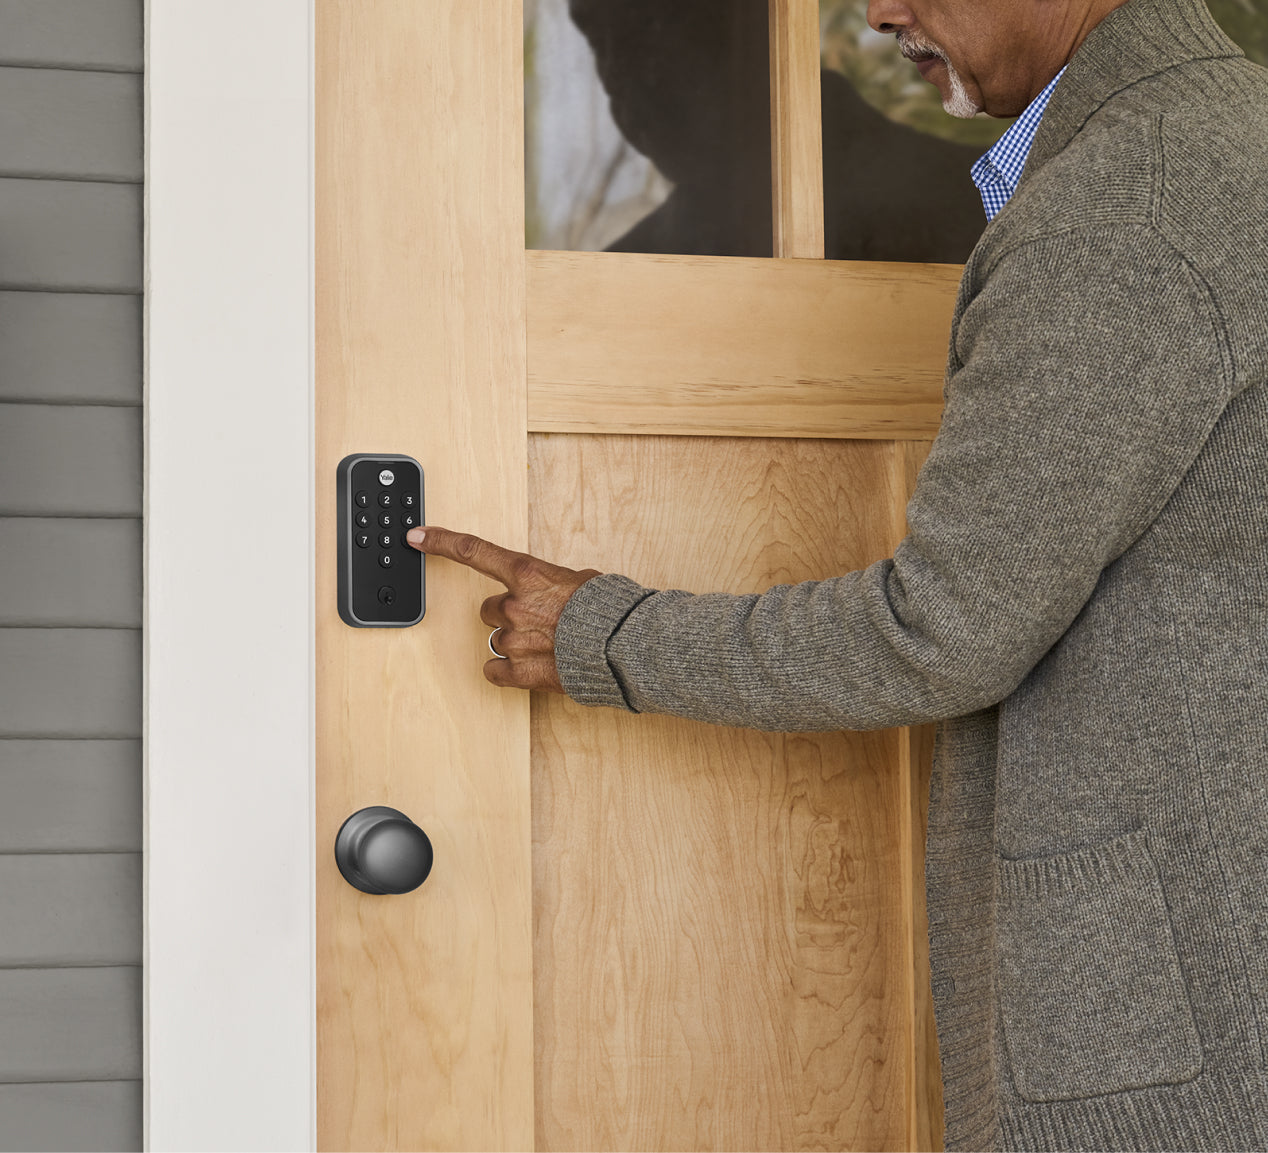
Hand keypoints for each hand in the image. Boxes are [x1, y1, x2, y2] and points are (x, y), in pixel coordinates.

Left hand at [406, 526, 600, 691]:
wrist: (623, 648)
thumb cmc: (610, 611)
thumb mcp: (582, 580)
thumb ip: (554, 583)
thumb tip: (554, 591)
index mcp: (527, 574)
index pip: (474, 551)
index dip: (441, 542)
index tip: (417, 536)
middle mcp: (513, 605)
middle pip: (490, 607)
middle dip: (509, 613)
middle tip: (539, 620)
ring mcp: (513, 640)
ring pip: (497, 638)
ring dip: (517, 641)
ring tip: (549, 645)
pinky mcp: (519, 672)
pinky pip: (495, 671)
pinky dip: (508, 671)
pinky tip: (530, 668)